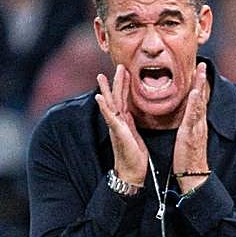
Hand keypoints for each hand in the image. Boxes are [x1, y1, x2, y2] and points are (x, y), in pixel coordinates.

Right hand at [95, 65, 146, 185]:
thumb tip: (134, 115)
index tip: (125, 70)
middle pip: (115, 97)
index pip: (123, 98)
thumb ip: (134, 124)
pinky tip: (99, 98)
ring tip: (102, 76)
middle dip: (116, 81)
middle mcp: (118, 121)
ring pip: (111, 104)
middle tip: (117, 65)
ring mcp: (116, 126)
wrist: (132, 172)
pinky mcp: (118, 132)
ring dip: (107, 89)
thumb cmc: (135, 156)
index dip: (124, 84)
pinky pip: (110, 117)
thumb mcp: (136, 135)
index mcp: (124, 120)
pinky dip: (104, 107)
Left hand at [173, 62, 209, 191]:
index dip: (198, 85)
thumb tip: (184, 120)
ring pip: (199, 103)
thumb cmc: (187, 158)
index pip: (198, 101)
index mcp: (195, 124)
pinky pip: (194, 116)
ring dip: (200, 86)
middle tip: (201, 64)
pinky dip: (195, 103)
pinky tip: (195, 93)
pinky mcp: (191, 134)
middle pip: (201, 98)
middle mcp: (198, 123)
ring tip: (200, 71)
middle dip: (202, 80)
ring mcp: (196, 128)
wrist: (192, 175)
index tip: (197, 71)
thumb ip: (186, 127)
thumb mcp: (186, 139)